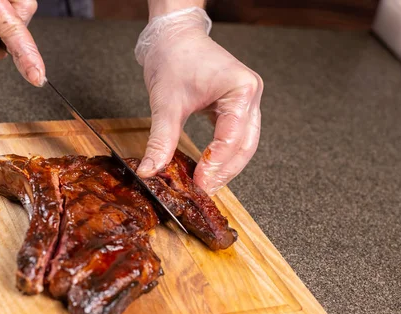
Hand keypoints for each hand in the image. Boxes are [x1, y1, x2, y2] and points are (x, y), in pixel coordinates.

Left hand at [135, 7, 262, 194]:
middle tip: (205, 190)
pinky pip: (235, 136)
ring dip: (226, 166)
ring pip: (244, 143)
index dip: (216, 164)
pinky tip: (209, 167)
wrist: (172, 37)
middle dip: (225, 171)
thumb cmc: (173, 57)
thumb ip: (161, 140)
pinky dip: (223, 153)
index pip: (232, 137)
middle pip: (245, 145)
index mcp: (241, 89)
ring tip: (207, 184)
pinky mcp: (235, 105)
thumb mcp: (166, 103)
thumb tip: (151, 170)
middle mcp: (250, 94)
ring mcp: (245, 100)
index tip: (201, 183)